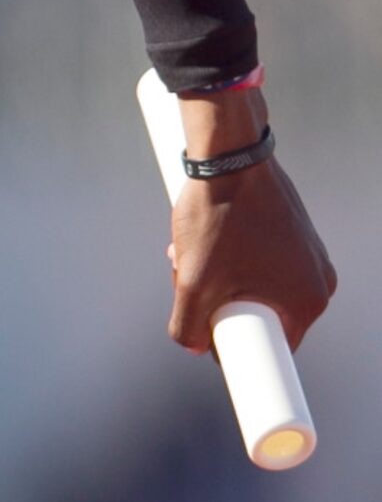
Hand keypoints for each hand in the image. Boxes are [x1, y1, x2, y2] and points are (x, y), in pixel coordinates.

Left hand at [168, 91, 334, 350]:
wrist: (229, 154)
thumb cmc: (221, 215)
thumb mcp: (194, 281)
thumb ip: (188, 325)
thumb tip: (194, 346)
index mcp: (308, 302)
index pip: (269, 347)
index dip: (230, 343)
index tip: (205, 326)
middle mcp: (317, 280)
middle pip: (255, 313)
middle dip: (213, 300)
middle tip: (185, 277)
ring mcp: (307, 255)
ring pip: (249, 284)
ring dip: (213, 275)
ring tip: (186, 249)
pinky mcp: (291, 233)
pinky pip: (256, 260)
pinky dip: (225, 255)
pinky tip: (200, 236)